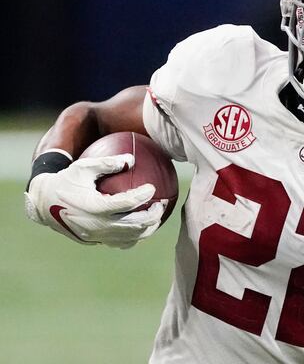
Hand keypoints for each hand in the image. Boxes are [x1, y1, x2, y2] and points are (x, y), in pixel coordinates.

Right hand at [24, 153, 164, 248]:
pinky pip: (121, 243)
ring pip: (131, 238)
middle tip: (162, 203)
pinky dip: (135, 236)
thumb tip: (132, 158)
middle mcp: (96, 225)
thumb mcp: (83, 167)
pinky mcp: (96, 241)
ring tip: (157, 215)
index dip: (142, 196)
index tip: (152, 187)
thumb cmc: (66, 181)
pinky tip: (144, 224)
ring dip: (148, 227)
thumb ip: (107, 163)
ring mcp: (97, 236)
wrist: (44, 204)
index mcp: (94, 207)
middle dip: (153, 215)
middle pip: (134, 225)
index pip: (126, 204)